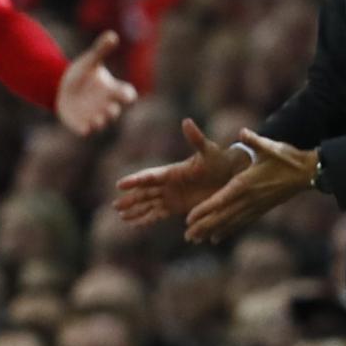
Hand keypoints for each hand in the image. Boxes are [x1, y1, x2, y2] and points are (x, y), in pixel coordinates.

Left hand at [55, 31, 138, 135]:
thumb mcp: (90, 60)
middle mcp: (106, 105)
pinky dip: (85, 130)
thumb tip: (112, 34)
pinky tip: (83, 130)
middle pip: (114, 111)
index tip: (126, 93)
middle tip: (109, 108)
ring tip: (96, 120)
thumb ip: (101, 49)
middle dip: (112, 111)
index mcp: (112, 90)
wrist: (62, 86)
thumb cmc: (82, 73)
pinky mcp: (81, 123)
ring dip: (100, 122)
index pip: (127, 94)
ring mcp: (94, 115)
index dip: (128, 95)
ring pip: (102, 123)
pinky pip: (86, 130)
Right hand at [115, 118, 244, 226]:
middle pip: (144, 192)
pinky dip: (146, 219)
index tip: (120, 185)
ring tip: (120, 215)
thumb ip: (195, 138)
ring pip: (148, 204)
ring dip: (134, 210)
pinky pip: (157, 214)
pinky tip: (133, 224)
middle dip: (130, 199)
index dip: (135, 180)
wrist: (230, 175)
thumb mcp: (208, 150)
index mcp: (171, 171)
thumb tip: (186, 121)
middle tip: (115, 205)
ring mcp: (171, 196)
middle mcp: (167, 184)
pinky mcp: (177, 207)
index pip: (149, 176)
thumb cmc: (218, 160)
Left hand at [183, 130, 315, 243]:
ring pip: (230, 222)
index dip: (204, 210)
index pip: (221, 200)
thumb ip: (253, 140)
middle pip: (222, 216)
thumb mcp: (269, 146)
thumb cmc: (286, 158)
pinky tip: (216, 239)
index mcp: (246, 183)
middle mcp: (249, 199)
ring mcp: (255, 206)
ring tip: (194, 240)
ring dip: (212, 232)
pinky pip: (241, 223)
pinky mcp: (261, 210)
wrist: (307, 173)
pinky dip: (227, 231)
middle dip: (203, 226)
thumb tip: (242, 132)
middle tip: (186, 237)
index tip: (189, 218)